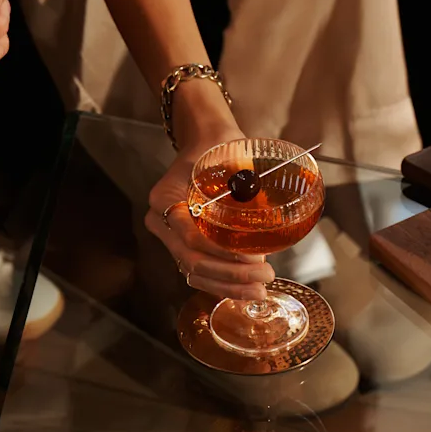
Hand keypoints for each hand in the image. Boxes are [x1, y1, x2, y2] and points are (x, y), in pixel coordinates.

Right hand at [145, 132, 274, 300]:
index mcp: (164, 197)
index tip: (252, 256)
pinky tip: (245, 290)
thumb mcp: (229, 158)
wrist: (206, 140)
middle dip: (229, 274)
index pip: (189, 235)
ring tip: (258, 291)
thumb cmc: (217, 146)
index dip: (220, 251)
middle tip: (264, 276)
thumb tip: (269, 214)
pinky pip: (198, 270)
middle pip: (191, 259)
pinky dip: (221, 283)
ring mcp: (171, 234)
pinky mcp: (183, 243)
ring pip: (193, 271)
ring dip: (227, 285)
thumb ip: (243, 182)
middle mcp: (161, 219)